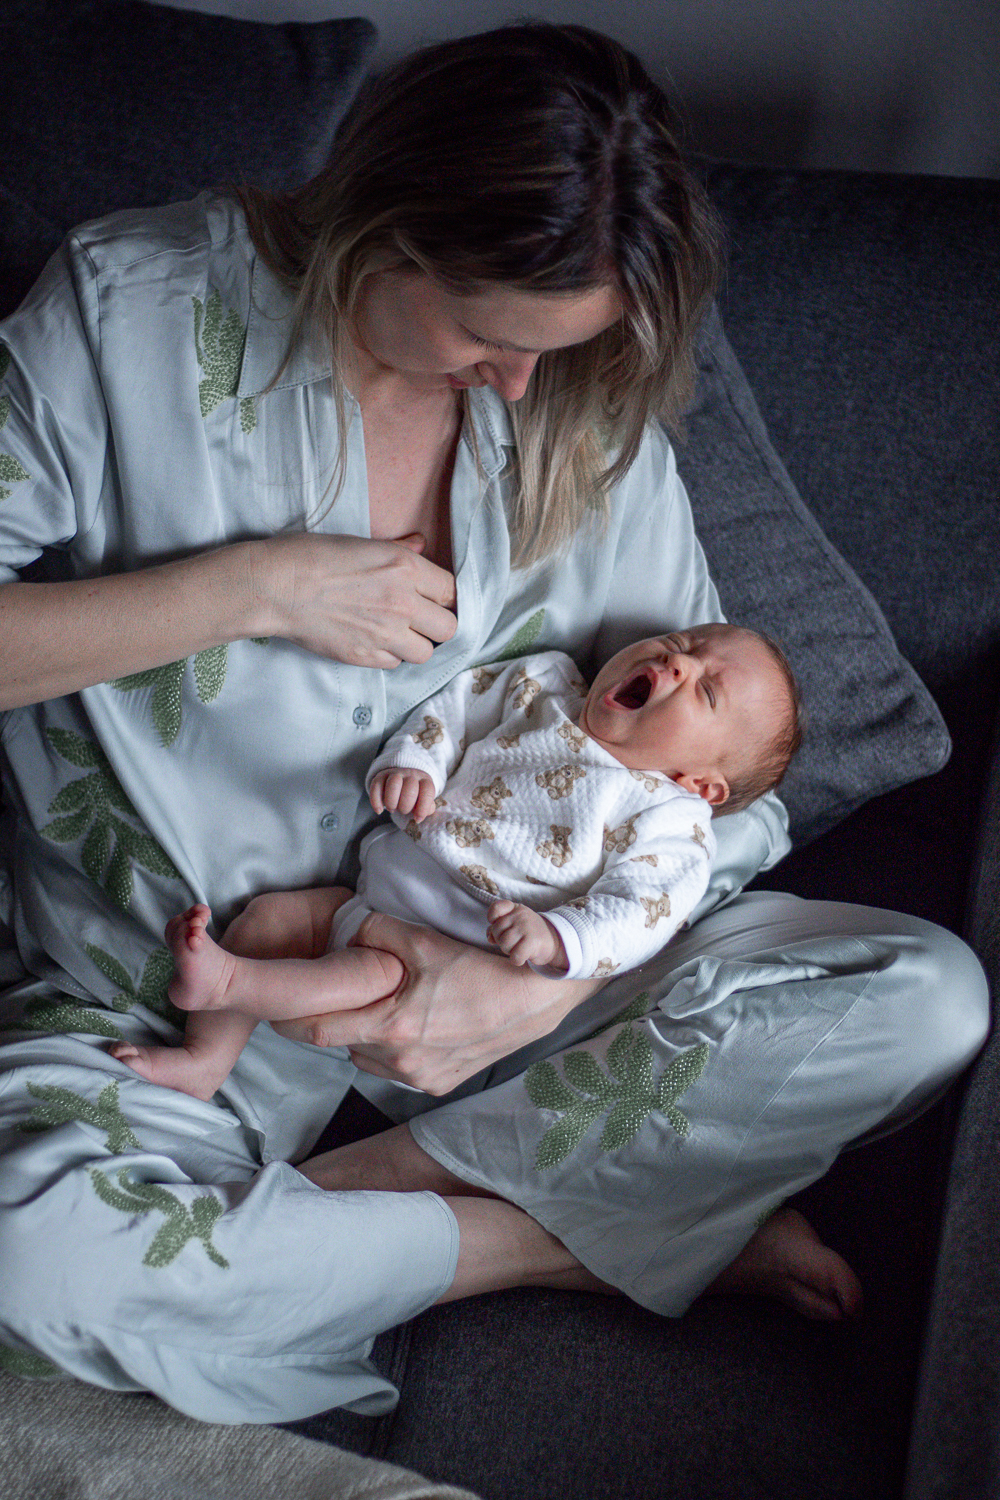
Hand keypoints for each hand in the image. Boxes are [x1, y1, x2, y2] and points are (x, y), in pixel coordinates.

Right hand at [254, 531, 456, 666]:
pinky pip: (395, 663)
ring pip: (425, 652)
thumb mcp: (361, 542)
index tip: (432, 597)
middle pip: (448, 627)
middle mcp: (402, 602)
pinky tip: (372, 639)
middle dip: (436, 624)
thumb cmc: (312, 556)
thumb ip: (398, 548)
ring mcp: (385, 633)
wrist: (276, 586)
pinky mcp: (365, 655)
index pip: (451, 591)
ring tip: (396, 632)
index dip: (443, 596)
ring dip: (415, 644)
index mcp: (405, 567)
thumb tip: (419, 543)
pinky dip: (389, 655)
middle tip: (419, 618)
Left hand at [269, 915, 601, 1093]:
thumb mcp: (424, 938)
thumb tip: (346, 934)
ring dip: (361, 1033)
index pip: (317, 1029)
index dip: (290, 1016)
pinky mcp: (439, 1084)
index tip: (276, 1002)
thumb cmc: (485, 965)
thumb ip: (374, 934)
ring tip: (377, 1004)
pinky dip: (389, 1046)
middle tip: (321, 998)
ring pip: (366, 1056)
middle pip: (339, 1044)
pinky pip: (395, 1067)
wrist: (539, 996)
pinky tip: (408, 1022)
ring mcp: (421, 1078)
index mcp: (393, 1026)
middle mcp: (402, 1061)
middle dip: (326, 1021)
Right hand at [370, 767, 437, 820]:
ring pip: (393, 784)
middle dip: (405, 806)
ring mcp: (395, 773)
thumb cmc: (414, 795)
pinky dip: (376, 802)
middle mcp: (411, 774)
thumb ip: (426, 808)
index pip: (427, 791)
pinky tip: (379, 810)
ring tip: (392, 809)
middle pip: (410, 789)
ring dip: (392, 802)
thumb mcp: (423, 800)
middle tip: (403, 811)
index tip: (417, 819)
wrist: (400, 779)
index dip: (423, 808)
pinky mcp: (380, 776)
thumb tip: (420, 816)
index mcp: (425, 780)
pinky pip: (376, 787)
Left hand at [487, 901, 566, 970]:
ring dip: (508, 951)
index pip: (496, 908)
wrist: (553, 941)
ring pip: (504, 943)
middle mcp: (521, 915)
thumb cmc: (528, 934)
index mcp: (515, 908)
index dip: (492, 918)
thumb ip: (498, 928)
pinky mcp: (533, 941)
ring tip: (517, 948)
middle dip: (500, 940)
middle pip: (496, 930)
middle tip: (513, 942)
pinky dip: (516, 960)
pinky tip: (522, 957)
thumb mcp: (513, 925)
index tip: (497, 924)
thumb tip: (490, 937)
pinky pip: (515, 955)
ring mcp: (527, 927)